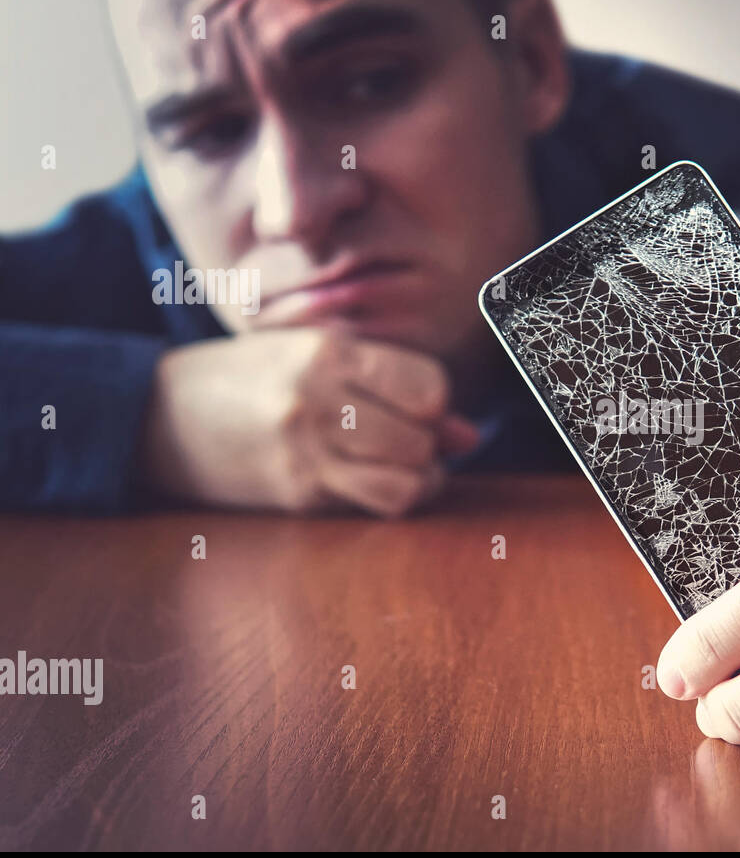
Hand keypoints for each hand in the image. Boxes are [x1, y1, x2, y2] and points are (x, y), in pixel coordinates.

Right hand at [140, 328, 479, 515]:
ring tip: (404, 462)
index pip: (428, 385)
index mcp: (326, 354)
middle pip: (422, 437)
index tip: (418, 402)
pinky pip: (378, 503)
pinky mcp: (299, 494)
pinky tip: (380, 481)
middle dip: (429, 442)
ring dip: (421, 475)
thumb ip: (391, 386)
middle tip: (410, 436)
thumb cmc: (245, 378)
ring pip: (410, 479)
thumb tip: (468, 434)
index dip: (435, 400)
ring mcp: (307, 453)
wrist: (154, 417)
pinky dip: (396, 496)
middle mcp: (318, 403)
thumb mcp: (310, 357)